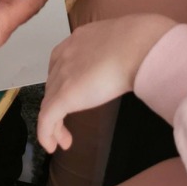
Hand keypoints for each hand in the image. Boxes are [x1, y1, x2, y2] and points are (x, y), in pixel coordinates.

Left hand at [37, 16, 176, 153]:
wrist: (137, 46)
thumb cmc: (140, 42)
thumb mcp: (124, 42)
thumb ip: (118, 51)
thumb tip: (130, 58)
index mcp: (79, 39)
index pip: (61, 63)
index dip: (62, 82)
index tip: (72, 96)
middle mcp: (65, 55)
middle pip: (54, 84)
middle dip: (57, 104)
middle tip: (66, 121)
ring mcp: (62, 75)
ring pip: (49, 102)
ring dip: (53, 123)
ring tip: (62, 141)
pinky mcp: (64, 96)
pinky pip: (47, 118)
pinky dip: (46, 133)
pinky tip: (53, 146)